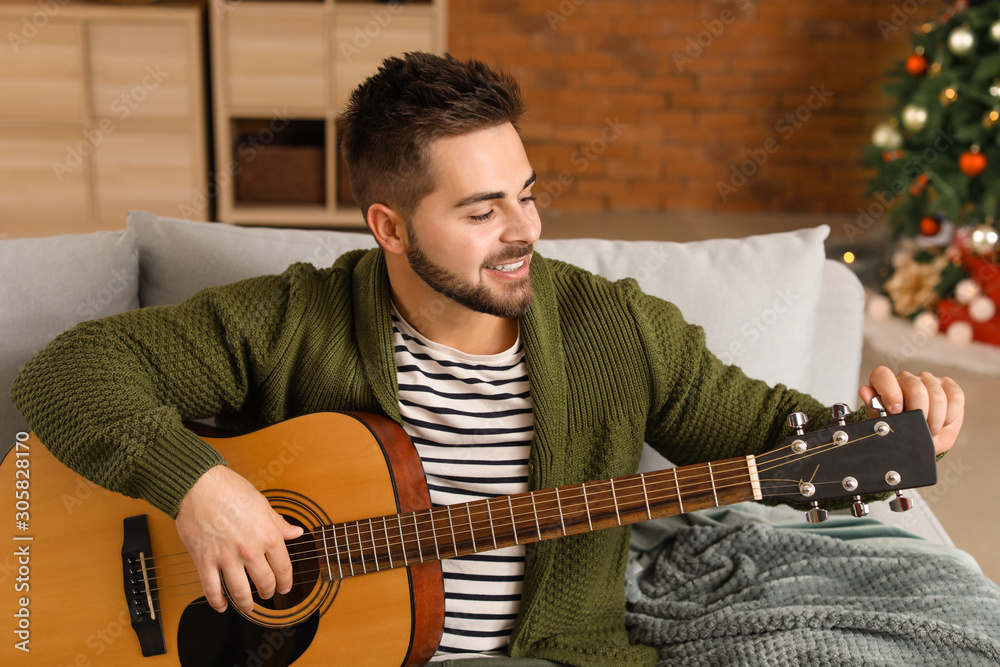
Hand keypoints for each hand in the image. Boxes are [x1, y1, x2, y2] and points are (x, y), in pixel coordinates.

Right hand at [175, 465, 303, 612]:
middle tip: (266, 595)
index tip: (285, 587)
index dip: (286, 581)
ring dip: (246, 604)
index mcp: (268, 535)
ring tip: (248, 607)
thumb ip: (279, 523)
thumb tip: (295, 532)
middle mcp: (250, 550)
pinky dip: (217, 601)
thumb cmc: (230, 490)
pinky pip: (212, 589)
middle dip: (267, 592)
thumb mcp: (262, 504)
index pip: (283, 567)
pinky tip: (221, 605)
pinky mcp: (204, 561)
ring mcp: (227, 558)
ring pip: (240, 592)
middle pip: (264, 582)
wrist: (198, 486)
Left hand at [859, 366, 964, 455]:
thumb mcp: (884, 424)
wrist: (921, 437)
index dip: (890, 392)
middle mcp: (906, 378)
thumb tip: (865, 391)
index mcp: (884, 383)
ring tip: (929, 429)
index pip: (883, 375)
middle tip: (918, 429)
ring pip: (937, 397)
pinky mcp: (948, 385)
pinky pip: (955, 397)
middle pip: (916, 390)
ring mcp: (928, 379)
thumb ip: (875, 408)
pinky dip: (950, 416)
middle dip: (919, 415)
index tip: (896, 411)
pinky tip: (942, 421)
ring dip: (935, 420)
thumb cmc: (899, 428)